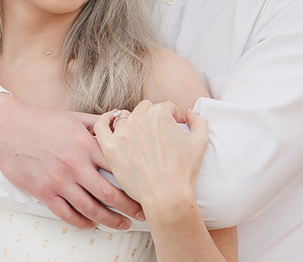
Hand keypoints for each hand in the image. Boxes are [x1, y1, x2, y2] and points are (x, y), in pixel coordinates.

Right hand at [0, 95, 144, 229]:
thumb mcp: (74, 117)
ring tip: (122, 225)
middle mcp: (75, 164)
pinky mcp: (44, 192)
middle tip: (143, 213)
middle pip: (109, 193)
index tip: (147, 186)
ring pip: (91, 208)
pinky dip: (83, 222)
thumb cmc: (43, 121)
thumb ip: (99, 123)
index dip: (136, 178)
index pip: (119, 165)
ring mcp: (59, 181)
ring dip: (110, 220)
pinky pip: (67, 214)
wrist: (7, 129)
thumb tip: (122, 120)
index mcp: (86, 144)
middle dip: (129, 207)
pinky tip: (92, 224)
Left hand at [94, 101, 208, 210]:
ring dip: (132, 123)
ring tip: (138, 135)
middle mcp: (139, 118)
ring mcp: (122, 132)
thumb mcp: (201, 141)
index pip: (166, 107)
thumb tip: (189, 112)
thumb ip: (199, 120)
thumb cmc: (184, 170)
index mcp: (159, 113)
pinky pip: (101, 127)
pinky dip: (104, 121)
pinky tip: (110, 122)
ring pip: (125, 118)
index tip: (175, 129)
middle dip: (153, 118)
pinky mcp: (110, 147)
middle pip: (145, 109)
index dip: (173, 117)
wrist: (167, 196)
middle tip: (157, 135)